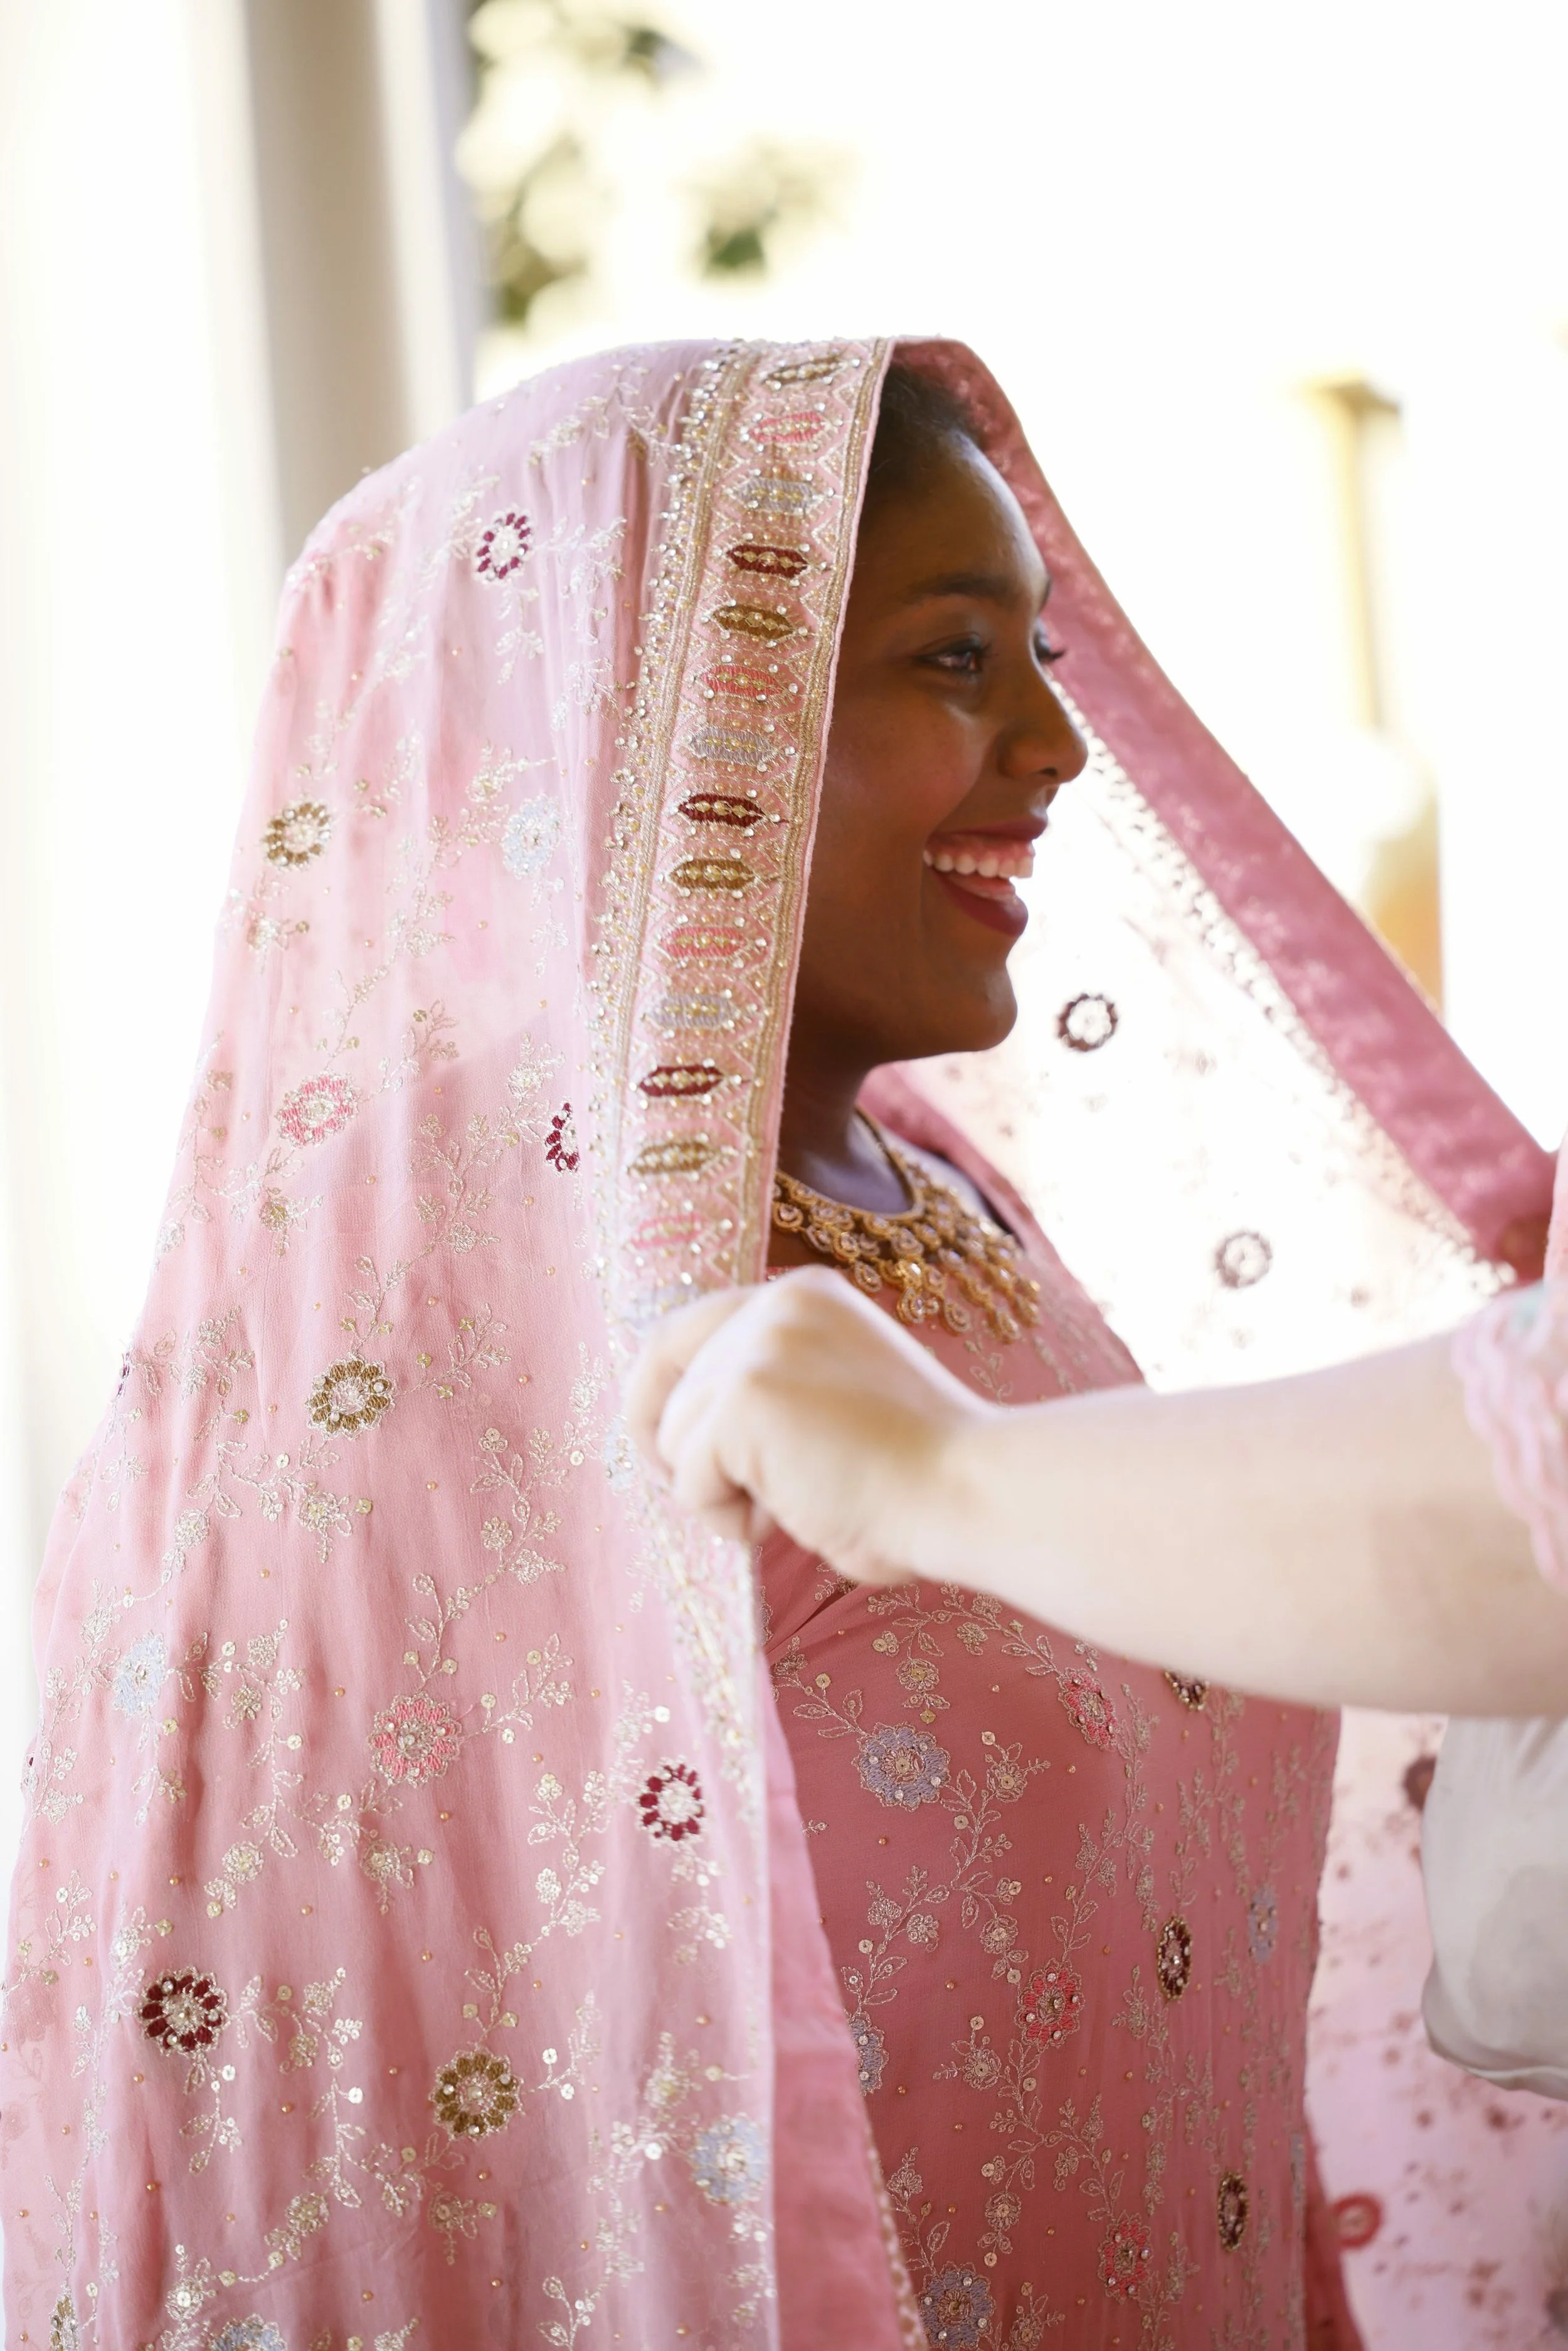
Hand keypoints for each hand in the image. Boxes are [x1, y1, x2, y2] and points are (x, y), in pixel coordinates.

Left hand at [626, 1266, 991, 1578]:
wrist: (965, 1490)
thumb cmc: (915, 1473)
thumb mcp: (833, 1400)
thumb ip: (771, 1393)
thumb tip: (684, 1439)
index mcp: (802, 1295)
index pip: (683, 1334)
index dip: (658, 1397)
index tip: (668, 1456)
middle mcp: (773, 1305)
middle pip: (669, 1389)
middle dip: (683, 1460)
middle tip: (729, 1508)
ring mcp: (757, 1346)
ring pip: (676, 1441)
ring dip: (718, 1496)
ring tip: (791, 1511)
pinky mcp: (745, 1399)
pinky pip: (691, 1481)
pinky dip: (726, 1518)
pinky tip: (789, 1519)